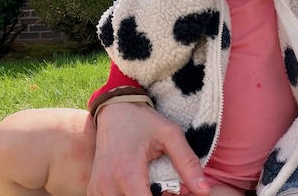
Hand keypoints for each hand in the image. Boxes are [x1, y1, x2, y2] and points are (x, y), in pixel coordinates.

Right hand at [88, 102, 209, 195]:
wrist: (114, 110)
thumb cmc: (143, 121)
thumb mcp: (170, 134)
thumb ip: (187, 162)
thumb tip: (204, 190)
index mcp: (127, 172)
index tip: (173, 193)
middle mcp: (107, 184)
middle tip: (164, 188)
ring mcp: (97, 189)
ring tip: (152, 187)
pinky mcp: (93, 190)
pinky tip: (138, 188)